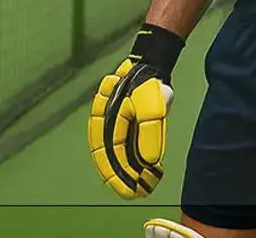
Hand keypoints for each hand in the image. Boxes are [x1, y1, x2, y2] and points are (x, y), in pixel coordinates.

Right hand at [88, 23, 183, 198]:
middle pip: (109, 156)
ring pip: (112, 152)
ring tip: (136, 186)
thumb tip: (149, 162)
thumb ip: (149, 134)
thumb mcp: (152, 108)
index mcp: (106, 118)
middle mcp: (103, 122)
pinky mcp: (118, 120)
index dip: (121, 175)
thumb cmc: (149, 84)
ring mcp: (109, 120)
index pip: (111, 154)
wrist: (150, 63)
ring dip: (122, 170)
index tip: (132, 190)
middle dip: (121, 177)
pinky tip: (135, 170)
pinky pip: (117, 144)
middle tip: (134, 193)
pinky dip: (124, 159)